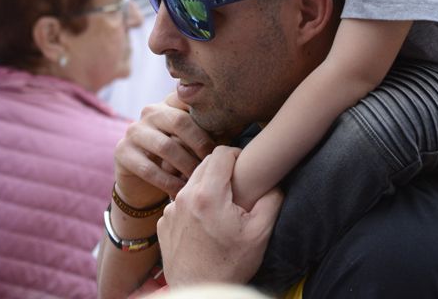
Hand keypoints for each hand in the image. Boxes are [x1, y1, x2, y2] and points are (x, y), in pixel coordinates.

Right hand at [112, 93, 215, 206]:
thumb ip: (211, 131)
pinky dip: (168, 182)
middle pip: (179, 121)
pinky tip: (181, 191)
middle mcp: (150, 112)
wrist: (142, 184)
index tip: (224, 138)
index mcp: (169, 103)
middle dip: (200, 144)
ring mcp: (133, 130)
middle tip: (213, 163)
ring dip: (186, 166)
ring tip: (199, 180)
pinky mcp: (122, 152)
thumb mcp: (192, 142)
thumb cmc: (178, 160)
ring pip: (165, 146)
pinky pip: (149, 168)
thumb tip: (240, 126)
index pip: (190, 101)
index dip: (209, 118)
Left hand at [158, 146, 282, 287]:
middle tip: (237, 188)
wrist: (199, 292)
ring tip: (221, 208)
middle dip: (222, 170)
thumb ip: (271, 200)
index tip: (245, 168)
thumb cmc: (230, 265)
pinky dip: (194, 205)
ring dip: (207, 186)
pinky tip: (205, 223)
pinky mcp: (164, 223)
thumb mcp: (260, 233)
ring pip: (192, 182)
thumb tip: (274, 182)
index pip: (221, 153)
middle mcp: (185, 197)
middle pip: (205, 164)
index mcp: (208, 195)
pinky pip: (181, 202)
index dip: (237, 155)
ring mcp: (171, 210)